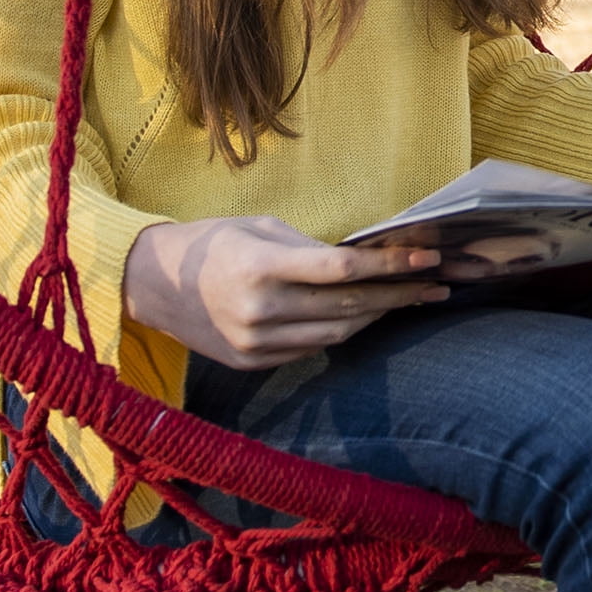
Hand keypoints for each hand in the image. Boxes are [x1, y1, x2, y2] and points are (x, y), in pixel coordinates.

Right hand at [121, 214, 448, 370]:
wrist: (154, 284)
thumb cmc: (213, 242)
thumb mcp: (260, 228)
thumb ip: (310, 248)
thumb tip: (364, 262)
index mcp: (261, 266)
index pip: (342, 271)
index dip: (391, 267)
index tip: (428, 258)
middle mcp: (260, 310)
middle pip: (347, 308)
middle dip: (398, 295)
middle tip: (437, 283)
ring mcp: (255, 343)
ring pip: (335, 334)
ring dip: (376, 317)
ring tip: (409, 299)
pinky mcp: (251, 363)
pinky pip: (310, 349)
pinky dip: (340, 332)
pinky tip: (364, 317)